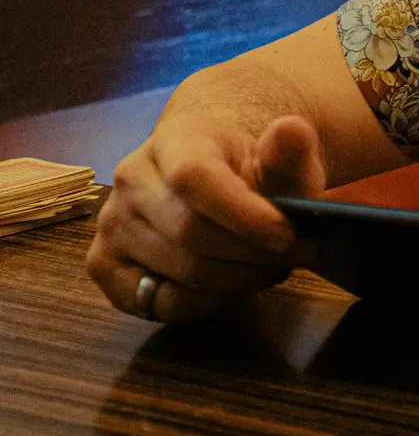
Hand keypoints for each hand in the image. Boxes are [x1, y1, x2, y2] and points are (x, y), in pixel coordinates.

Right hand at [86, 113, 326, 322]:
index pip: (193, 178)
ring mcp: (112, 224)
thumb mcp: (279, 160)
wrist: (212, 183)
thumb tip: (292, 131)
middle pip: (191, 233)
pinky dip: (208, 303)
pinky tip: (233, 286)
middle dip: (254, 254)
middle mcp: (130, 179)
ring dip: (240, 279)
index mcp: (172, 141)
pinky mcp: (104, 265)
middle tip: (296, 256)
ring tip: (272, 267)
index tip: (288, 236)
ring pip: (183, 272)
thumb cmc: (249, 174)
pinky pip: (160, 302)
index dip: (243, 214)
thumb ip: (290, 152)